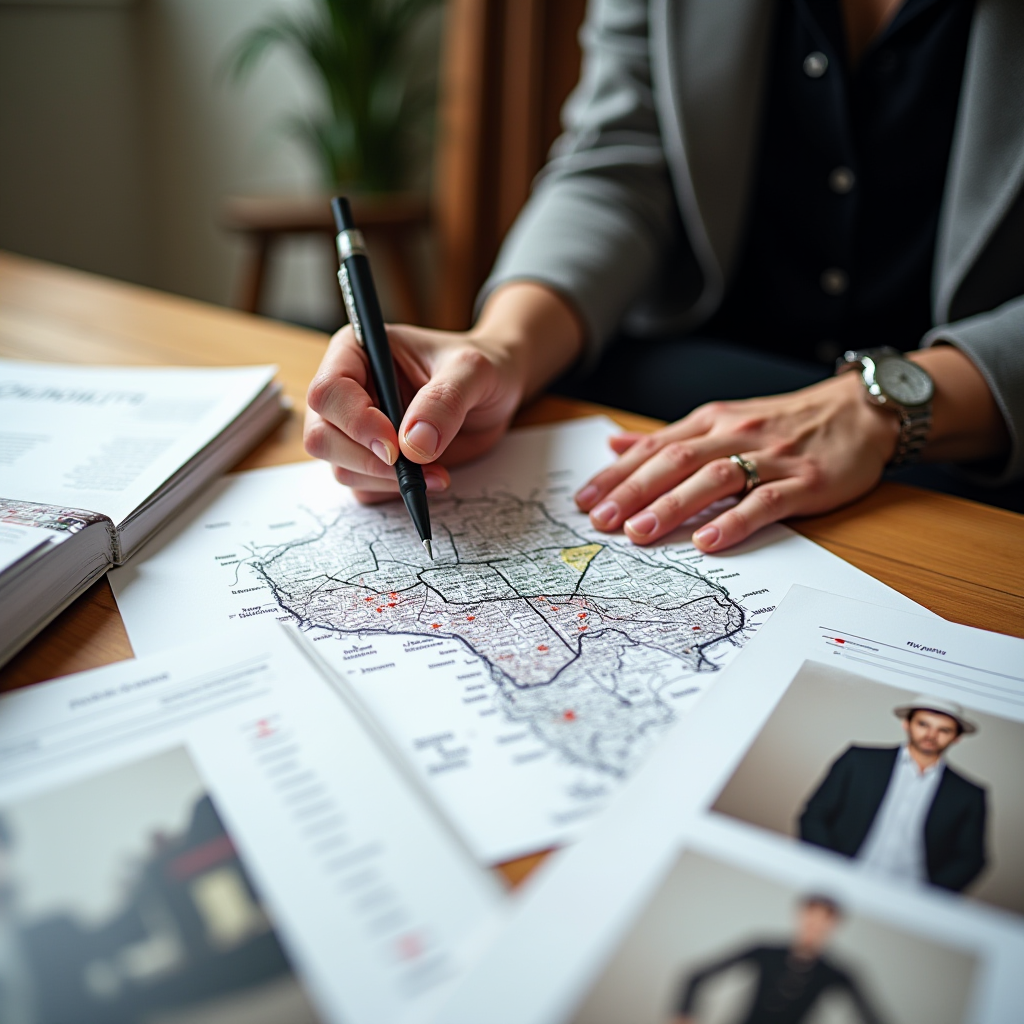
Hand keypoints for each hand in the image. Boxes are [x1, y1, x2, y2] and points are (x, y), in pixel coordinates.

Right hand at [304, 283, 583, 501]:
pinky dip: (395, 492)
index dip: (356, 423)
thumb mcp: (473, 371)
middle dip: (366, 460)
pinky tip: (432, 477)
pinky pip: (365, 490)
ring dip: (386, 481)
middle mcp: (347, 392)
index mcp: (356, 352)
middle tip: (416, 466)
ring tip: (436, 471)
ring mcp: (355, 430)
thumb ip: (445, 400)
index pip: (328, 392)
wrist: (495, 393)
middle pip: (322, 437)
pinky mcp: (372, 461)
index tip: (396, 446)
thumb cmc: (481, 368)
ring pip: (341, 469)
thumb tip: (413, 444)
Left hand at [575, 373, 900, 551]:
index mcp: (711, 422)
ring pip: (714, 478)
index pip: (654, 448)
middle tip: (601, 520)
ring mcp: (770, 457)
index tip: (584, 500)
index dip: (617, 474)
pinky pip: (765, 501)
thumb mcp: (721, 420)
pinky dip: (734, 520)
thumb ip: (669, 437)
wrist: (858, 411)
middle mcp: (735, 435)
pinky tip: (707, 541)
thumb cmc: (782, 422)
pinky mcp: (804, 481)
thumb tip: (616, 445)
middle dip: (634, 491)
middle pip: (676, 461)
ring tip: (640, 532)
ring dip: (673, 505)